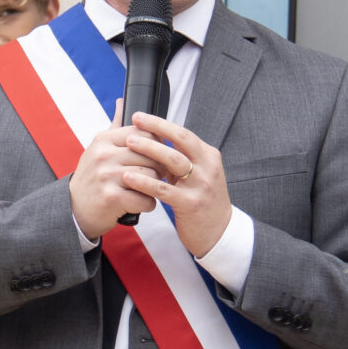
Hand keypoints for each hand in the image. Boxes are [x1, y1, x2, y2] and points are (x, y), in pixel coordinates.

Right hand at [70, 121, 158, 239]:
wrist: (74, 208)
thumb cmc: (92, 177)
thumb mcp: (99, 148)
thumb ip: (115, 126)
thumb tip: (121, 101)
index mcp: (104, 139)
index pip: (144, 133)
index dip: (156, 146)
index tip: (154, 157)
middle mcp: (104, 155)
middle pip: (150, 156)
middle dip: (158, 169)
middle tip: (154, 177)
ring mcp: (106, 176)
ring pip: (150, 177)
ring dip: (154, 187)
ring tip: (145, 190)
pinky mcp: (111, 198)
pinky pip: (144, 199)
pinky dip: (147, 204)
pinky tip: (139, 203)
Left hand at [122, 112, 235, 257]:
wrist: (218, 232)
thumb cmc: (202, 200)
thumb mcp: (197, 174)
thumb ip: (180, 157)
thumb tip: (154, 135)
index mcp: (208, 156)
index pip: (183, 134)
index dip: (160, 123)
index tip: (139, 116)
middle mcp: (207, 167)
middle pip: (180, 141)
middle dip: (155, 129)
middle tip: (133, 124)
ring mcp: (201, 185)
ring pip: (173, 161)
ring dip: (149, 150)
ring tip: (129, 145)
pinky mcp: (190, 204)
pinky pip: (164, 189)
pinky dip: (145, 181)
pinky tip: (129, 177)